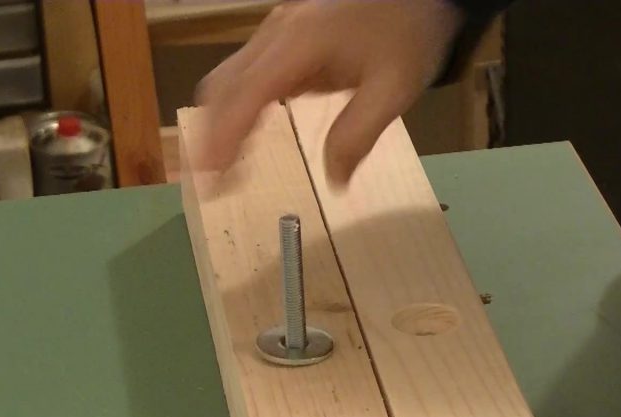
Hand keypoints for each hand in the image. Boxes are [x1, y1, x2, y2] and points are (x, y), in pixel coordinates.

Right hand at [195, 0, 462, 179]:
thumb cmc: (410, 33)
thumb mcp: (394, 89)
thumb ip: (358, 134)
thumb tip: (334, 182)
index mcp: (298, 44)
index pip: (245, 95)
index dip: (223, 138)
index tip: (211, 177)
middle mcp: (276, 33)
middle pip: (224, 85)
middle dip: (212, 134)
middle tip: (210, 183)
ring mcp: (279, 30)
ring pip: (231, 77)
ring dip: (222, 120)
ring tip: (223, 166)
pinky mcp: (288, 34)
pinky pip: (251, 72)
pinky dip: (240, 106)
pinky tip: (249, 134)